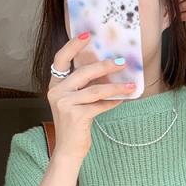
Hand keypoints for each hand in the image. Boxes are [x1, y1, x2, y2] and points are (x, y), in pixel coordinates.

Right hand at [47, 35, 136, 160]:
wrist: (68, 150)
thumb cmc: (75, 125)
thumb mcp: (75, 101)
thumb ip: (83, 86)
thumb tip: (107, 68)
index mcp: (54, 85)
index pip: (60, 59)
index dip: (73, 45)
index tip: (87, 35)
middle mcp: (56, 92)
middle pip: (83, 72)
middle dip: (105, 66)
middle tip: (121, 62)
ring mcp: (65, 104)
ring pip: (96, 90)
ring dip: (116, 87)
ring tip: (130, 86)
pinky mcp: (76, 116)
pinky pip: (99, 105)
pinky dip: (112, 103)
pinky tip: (122, 100)